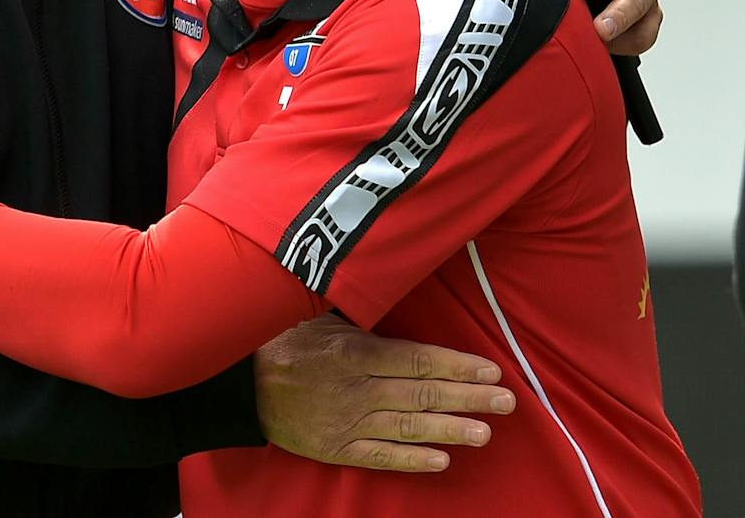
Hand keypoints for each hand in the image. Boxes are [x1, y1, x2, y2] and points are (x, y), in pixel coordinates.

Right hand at [254, 315, 514, 472]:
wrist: (238, 385)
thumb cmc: (280, 340)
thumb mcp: (318, 313)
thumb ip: (357, 311)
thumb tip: (391, 284)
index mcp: (356, 353)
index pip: (418, 359)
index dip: (457, 365)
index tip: (491, 370)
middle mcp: (359, 390)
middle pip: (423, 393)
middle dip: (469, 397)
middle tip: (507, 402)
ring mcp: (349, 423)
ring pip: (409, 427)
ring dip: (450, 428)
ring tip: (485, 432)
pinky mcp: (337, 449)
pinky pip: (381, 456)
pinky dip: (412, 460)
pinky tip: (442, 460)